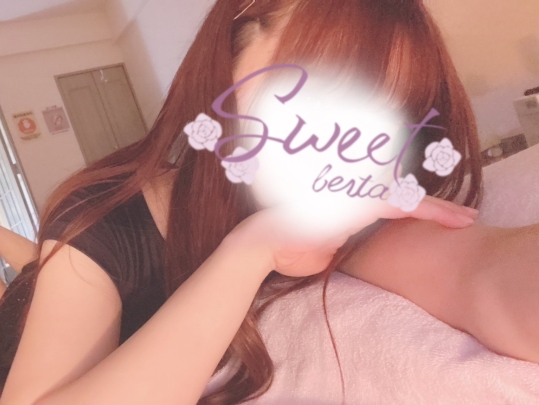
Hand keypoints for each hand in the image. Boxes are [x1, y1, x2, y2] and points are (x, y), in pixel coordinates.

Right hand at [222, 196, 477, 277]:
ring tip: (463, 218)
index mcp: (345, 206)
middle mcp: (351, 196)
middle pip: (401, 196)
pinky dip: (419, 208)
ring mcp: (352, 197)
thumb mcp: (321, 247)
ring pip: (402, 197)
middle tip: (467, 216)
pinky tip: (442, 215)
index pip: (387, 205)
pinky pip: (391, 204)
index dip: (416, 210)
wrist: (260, 246)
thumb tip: (349, 241)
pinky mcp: (352, 203)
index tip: (442, 218)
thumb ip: (340, 239)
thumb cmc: (285, 248)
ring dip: (435, 209)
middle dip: (435, 207)